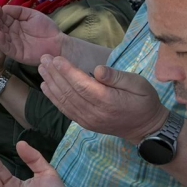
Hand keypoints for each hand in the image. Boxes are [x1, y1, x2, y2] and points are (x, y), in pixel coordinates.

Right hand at [0, 4, 64, 64]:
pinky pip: (5, 47)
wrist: (58, 43)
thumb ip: (19, 11)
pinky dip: (0, 41)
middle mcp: (11, 33)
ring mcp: (12, 43)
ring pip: (0, 36)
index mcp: (15, 24)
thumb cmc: (46, 28)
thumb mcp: (32, 15)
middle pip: (0, 26)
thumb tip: (4, 8)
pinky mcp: (15, 53)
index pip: (3, 18)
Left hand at [39, 56, 168, 143]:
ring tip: (42, 68)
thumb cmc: (144, 101)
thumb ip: (117, 77)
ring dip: (50, 83)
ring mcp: (87, 120)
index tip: (56, 59)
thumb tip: (97, 70)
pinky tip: (46, 85)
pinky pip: (65, 109)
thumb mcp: (139, 84)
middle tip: (44, 58)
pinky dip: (53, 97)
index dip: (67, 71)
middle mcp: (94, 113)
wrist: (145, 127)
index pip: (82, 85)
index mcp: (108, 102)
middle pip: (69, 92)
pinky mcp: (84, 123)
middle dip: (54, 74)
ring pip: (64, 101)